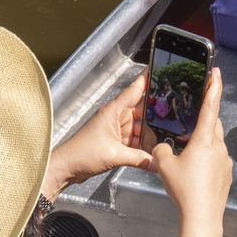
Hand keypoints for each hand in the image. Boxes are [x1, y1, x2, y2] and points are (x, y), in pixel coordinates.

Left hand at [43, 72, 153, 200]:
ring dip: (148, 138)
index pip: (134, 91)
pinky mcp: (117, 142)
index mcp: (113, 112)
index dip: (146, 79)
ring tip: (158, 147)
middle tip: (169, 124)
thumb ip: (139, 158)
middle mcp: (116, 118)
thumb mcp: (114, 155)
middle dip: (154, 120)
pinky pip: (135, 141)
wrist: (67, 167)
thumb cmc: (81, 153)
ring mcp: (117, 130)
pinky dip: (142, 148)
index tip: (156, 68)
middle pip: (143, 113)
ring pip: (141, 129)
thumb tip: (156, 162)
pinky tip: (150, 154)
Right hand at [153, 68, 231, 223]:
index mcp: (205, 140)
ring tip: (187, 147)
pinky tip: (194, 168)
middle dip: (204, 116)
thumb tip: (162, 149)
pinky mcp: (226, 174)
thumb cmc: (185, 190)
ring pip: (215, 142)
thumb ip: (161, 150)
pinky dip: (206, 156)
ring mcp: (225, 161)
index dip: (214, 87)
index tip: (216, 72)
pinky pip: (216, 158)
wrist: (203, 217)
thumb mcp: (164, 166)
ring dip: (203, 139)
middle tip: (192, 115)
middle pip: (213, 123)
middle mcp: (219, 147)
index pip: (211, 106)